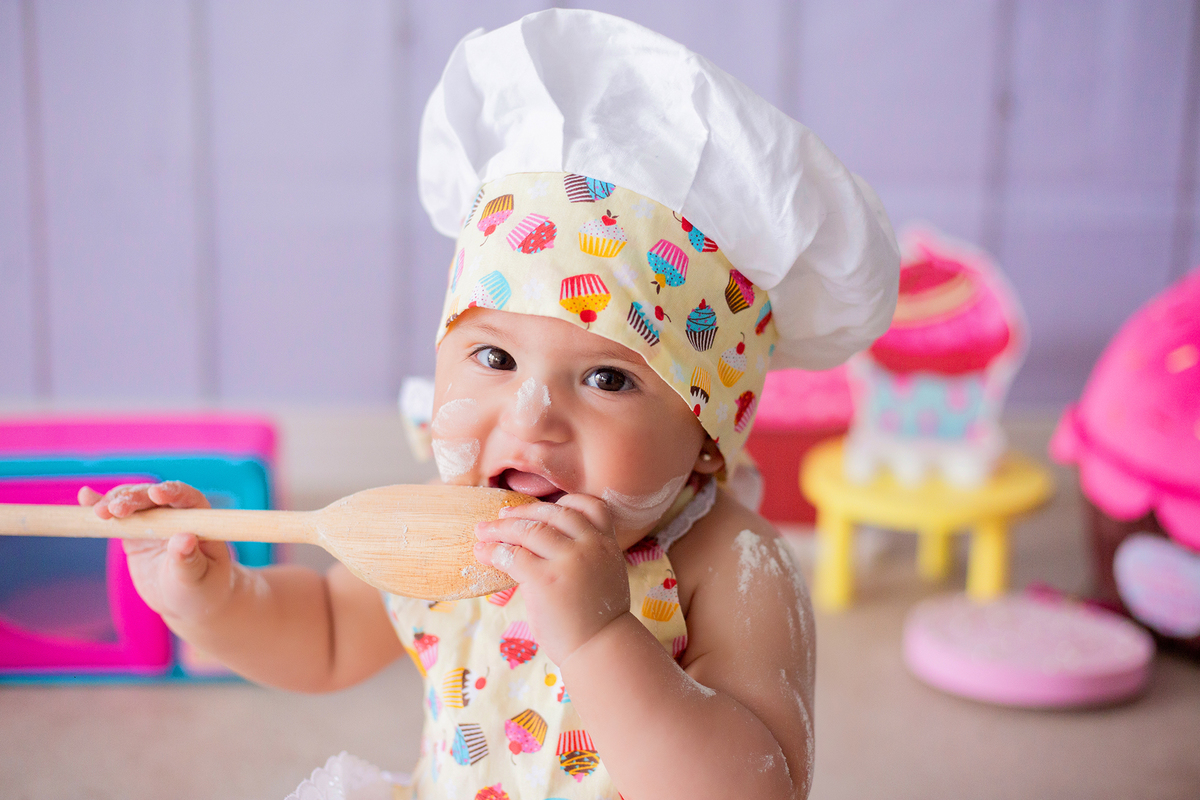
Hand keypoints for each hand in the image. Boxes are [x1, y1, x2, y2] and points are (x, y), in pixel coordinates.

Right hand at [79, 481, 236, 623]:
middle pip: (153, 498)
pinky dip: (102, 507)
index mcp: (200, 520)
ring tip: (100, 512)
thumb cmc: (201, 590)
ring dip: (116, 503)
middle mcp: (176, 515)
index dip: (172, 492)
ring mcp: (154, 522)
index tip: (156, 494)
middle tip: (116, 509)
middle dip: (135, 499)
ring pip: (133, 503)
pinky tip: (85, 497)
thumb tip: (184, 539)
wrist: (186, 602)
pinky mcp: (135, 533)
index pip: (188, 499)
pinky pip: (118, 518)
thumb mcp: (195, 578)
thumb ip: (188, 559)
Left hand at [474, 494, 630, 664]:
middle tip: (502, 515)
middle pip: (551, 514)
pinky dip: (493, 551)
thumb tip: (549, 545)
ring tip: (483, 531)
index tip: (545, 507)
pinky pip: (513, 556)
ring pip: (529, 531)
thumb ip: (586, 554)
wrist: (601, 648)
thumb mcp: (605, 574)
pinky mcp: (545, 580)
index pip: (590, 506)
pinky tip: (483, 553)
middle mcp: (590, 546)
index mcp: (607, 543)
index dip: (564, 503)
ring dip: (501, 528)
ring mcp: (568, 561)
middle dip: (523, 513)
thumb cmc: (598, 618)